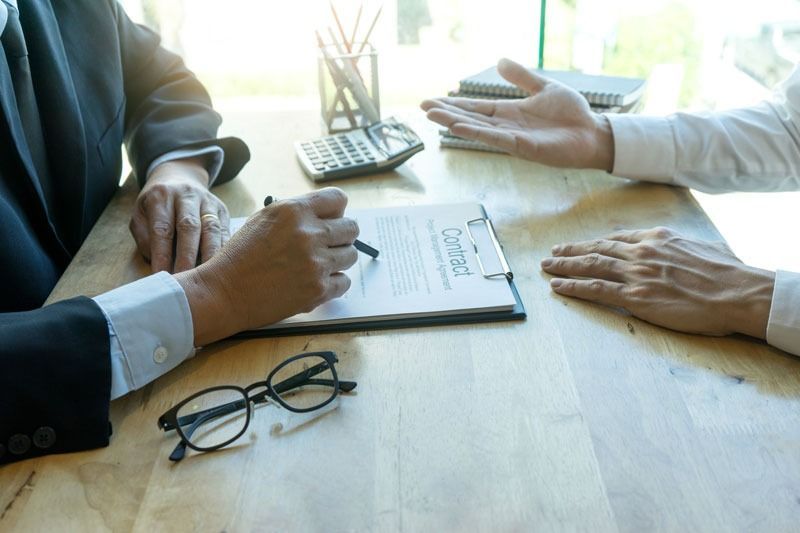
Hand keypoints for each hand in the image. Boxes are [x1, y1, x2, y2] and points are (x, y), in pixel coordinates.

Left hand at [129, 157, 229, 272]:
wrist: (180, 176)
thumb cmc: (157, 204)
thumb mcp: (140, 214)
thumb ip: (144, 237)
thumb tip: (159, 262)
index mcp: (161, 196)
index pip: (162, 228)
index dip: (162, 254)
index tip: (161, 275)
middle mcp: (186, 195)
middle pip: (189, 227)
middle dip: (187, 256)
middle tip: (185, 280)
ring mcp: (207, 201)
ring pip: (211, 229)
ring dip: (209, 255)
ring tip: (206, 277)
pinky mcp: (222, 210)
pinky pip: (225, 231)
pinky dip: (223, 250)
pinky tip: (221, 267)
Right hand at [174, 188, 359, 345]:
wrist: (224, 292)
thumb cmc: (241, 256)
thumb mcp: (264, 219)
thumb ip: (297, 214)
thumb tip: (327, 216)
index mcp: (294, 211)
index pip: (338, 199)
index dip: (337, 211)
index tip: (333, 219)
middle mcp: (308, 234)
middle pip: (351, 228)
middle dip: (342, 236)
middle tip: (328, 244)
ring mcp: (315, 263)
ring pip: (350, 255)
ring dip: (337, 260)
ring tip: (315, 265)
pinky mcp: (318, 290)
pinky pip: (344, 282)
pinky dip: (333, 283)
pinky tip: (314, 282)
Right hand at [421, 58, 614, 170]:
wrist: (592, 132)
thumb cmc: (572, 114)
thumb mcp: (543, 87)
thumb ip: (521, 77)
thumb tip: (499, 61)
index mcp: (509, 112)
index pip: (475, 107)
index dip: (454, 104)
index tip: (432, 100)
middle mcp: (506, 126)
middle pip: (470, 118)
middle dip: (446, 113)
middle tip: (422, 107)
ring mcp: (512, 138)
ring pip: (477, 129)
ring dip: (454, 122)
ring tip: (432, 115)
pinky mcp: (522, 148)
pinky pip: (495, 139)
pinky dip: (476, 133)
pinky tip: (459, 128)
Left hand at [540, 227, 775, 338]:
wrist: (738, 291)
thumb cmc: (729, 273)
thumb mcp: (705, 247)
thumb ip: (683, 246)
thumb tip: (681, 249)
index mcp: (658, 238)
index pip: (617, 239)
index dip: (595, 243)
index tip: (581, 245)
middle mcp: (642, 252)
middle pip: (597, 249)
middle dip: (571, 251)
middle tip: (552, 253)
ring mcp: (637, 274)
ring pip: (591, 266)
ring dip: (565, 266)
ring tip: (547, 267)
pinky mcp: (636, 297)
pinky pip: (596, 289)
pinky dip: (574, 287)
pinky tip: (558, 287)